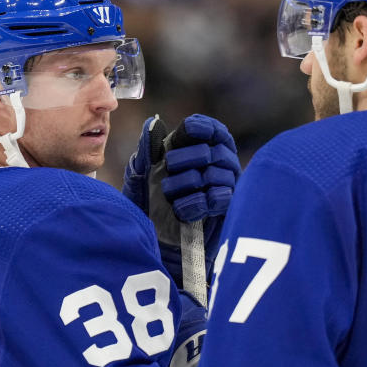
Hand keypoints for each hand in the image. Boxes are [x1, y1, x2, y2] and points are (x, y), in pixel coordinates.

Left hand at [123, 114, 240, 288]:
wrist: (154, 243)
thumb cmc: (148, 204)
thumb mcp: (140, 175)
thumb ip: (146, 149)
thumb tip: (153, 123)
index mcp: (201, 151)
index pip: (214, 130)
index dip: (204, 127)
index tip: (189, 128)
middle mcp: (220, 167)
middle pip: (216, 149)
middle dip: (188, 156)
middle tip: (170, 167)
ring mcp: (226, 188)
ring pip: (217, 174)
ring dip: (187, 182)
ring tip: (170, 195)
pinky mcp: (227, 211)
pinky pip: (220, 198)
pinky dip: (196, 202)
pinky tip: (181, 209)